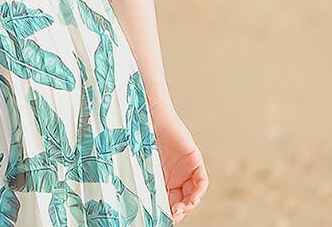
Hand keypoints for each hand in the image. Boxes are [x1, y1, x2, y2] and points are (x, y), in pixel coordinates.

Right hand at [150, 104, 206, 219]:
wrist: (149, 115)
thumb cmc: (139, 135)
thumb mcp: (140, 161)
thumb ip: (142, 178)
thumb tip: (130, 201)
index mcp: (162, 177)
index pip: (169, 199)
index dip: (167, 210)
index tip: (163, 217)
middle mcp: (176, 175)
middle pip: (181, 199)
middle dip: (179, 210)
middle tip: (172, 216)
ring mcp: (186, 168)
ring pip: (193, 193)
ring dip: (189, 204)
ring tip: (181, 209)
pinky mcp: (194, 160)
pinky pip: (201, 180)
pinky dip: (199, 191)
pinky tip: (193, 199)